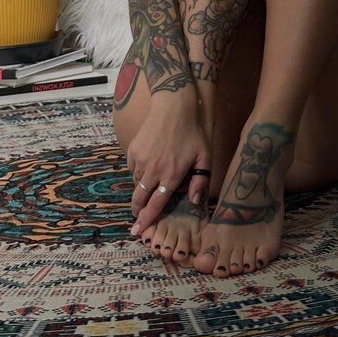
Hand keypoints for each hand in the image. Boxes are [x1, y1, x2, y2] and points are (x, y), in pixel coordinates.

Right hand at [126, 92, 211, 233]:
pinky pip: (132, 168)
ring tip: (148, 189)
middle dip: (137, 211)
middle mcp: (153, 170)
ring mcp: (141, 159)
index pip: (156, 204)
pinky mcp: (133, 150)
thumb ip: (200, 181)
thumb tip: (195, 202)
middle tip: (138, 218)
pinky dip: (138, 172)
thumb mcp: (205, 157)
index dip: (147, 220)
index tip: (138, 230)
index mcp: (171, 175)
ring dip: (140, 190)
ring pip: (136, 183)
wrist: (174, 106)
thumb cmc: (193, 132)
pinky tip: (147, 168)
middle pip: (140, 198)